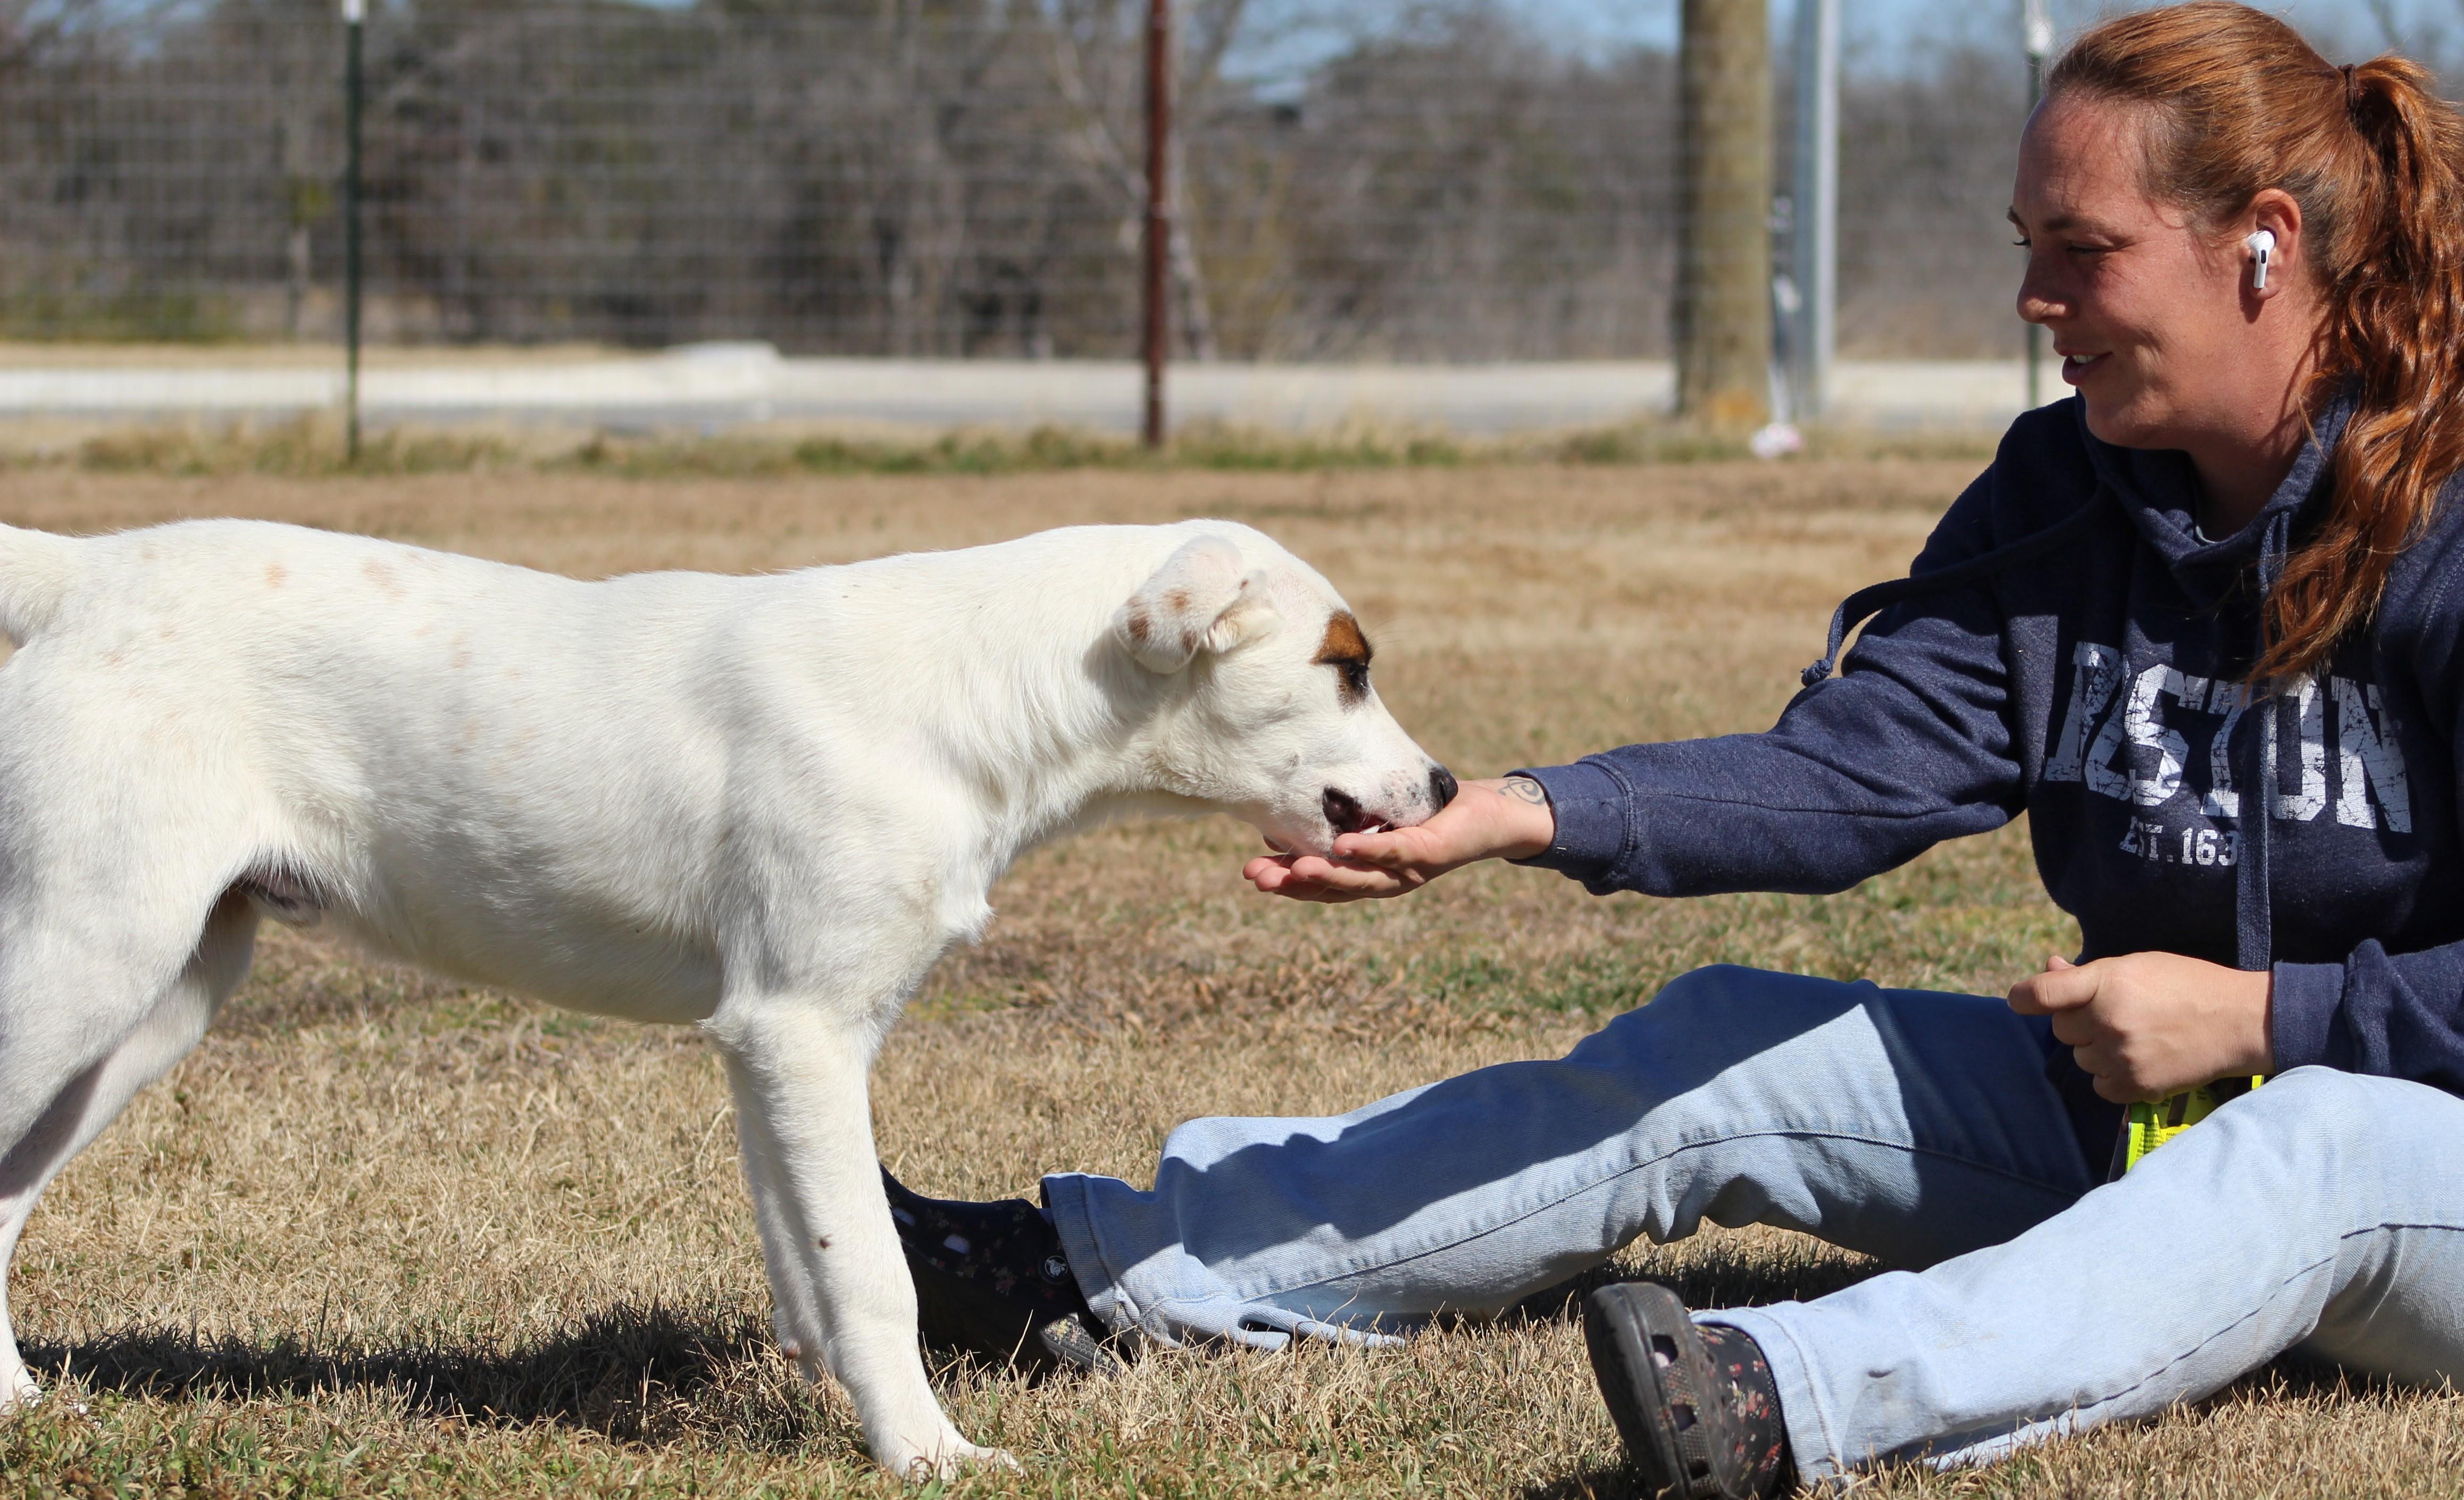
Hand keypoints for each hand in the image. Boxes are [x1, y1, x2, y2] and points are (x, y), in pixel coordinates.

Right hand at [1242, 776, 1556, 901]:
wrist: (1490, 811)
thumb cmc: (1431, 811)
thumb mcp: (1377, 814)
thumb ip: (1341, 821)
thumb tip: (1287, 818)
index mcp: (1371, 873)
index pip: (1324, 884)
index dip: (1289, 882)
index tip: (1253, 872)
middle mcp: (1387, 879)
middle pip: (1335, 889)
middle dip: (1294, 884)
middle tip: (1256, 877)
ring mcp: (1409, 870)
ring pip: (1361, 880)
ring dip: (1325, 877)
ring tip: (1290, 871)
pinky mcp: (1431, 853)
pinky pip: (1396, 853)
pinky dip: (1369, 852)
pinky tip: (1342, 846)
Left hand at [2006, 952, 2274, 1102]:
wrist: (2239, 1021)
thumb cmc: (2185, 985)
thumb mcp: (2137, 965)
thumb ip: (2088, 974)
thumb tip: (2048, 969)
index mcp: (2107, 981)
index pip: (2041, 994)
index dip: (2024, 997)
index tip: (2022, 1001)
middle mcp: (2109, 1019)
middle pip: (2061, 1029)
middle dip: (2079, 1022)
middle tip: (2114, 1014)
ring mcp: (2122, 1055)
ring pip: (2080, 1058)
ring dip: (2096, 1049)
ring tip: (2135, 1035)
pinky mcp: (2136, 1085)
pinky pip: (2099, 1086)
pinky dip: (2111, 1076)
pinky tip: (2138, 1059)